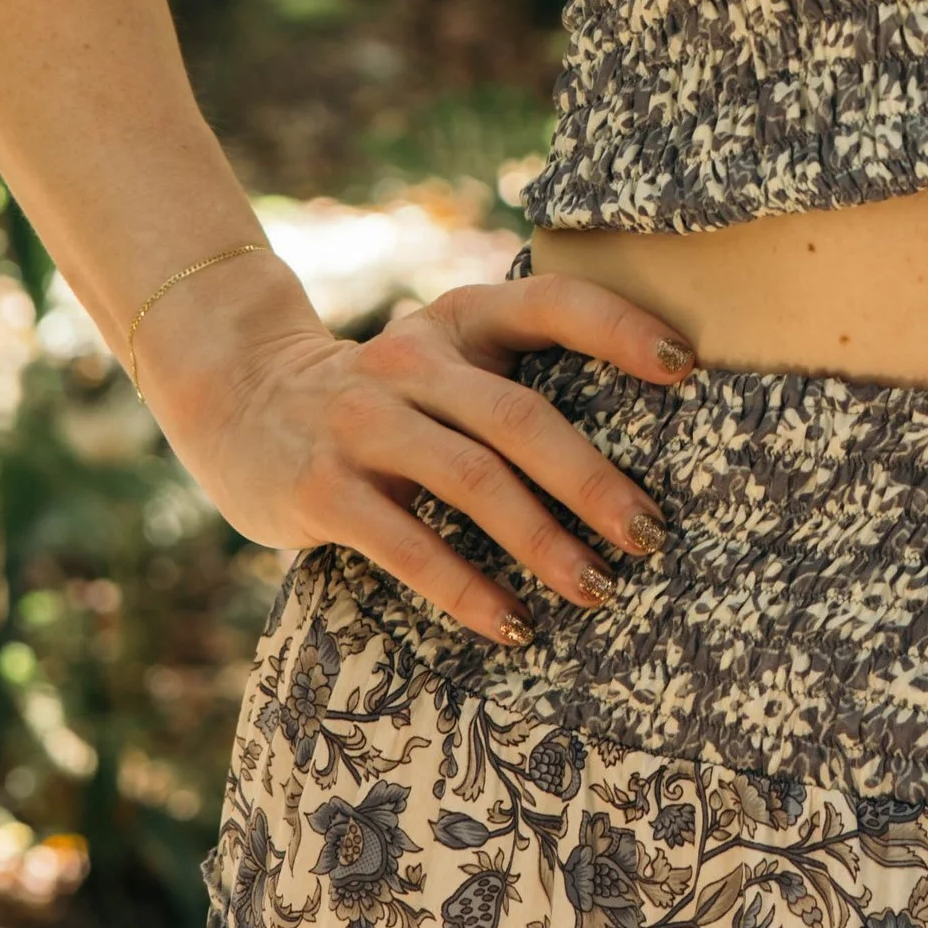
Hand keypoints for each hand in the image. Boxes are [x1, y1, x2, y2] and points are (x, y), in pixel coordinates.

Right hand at [143, 264, 697, 644]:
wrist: (242, 399)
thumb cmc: (386, 396)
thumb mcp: (445, 361)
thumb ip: (514, 381)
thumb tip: (646, 445)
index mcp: (460, 318)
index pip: (552, 302)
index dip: (620, 328)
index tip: (686, 369)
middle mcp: (413, 360)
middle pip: (520, 417)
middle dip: (593, 481)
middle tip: (649, 534)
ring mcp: (363, 422)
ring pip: (473, 480)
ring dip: (542, 542)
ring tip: (597, 590)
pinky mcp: (323, 489)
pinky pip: (407, 545)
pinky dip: (467, 589)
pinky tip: (512, 625)